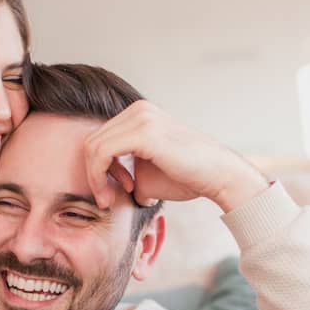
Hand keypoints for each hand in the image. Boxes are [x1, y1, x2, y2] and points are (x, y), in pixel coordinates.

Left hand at [84, 100, 268, 212]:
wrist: (218, 176)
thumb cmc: (186, 177)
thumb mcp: (146, 171)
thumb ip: (123, 170)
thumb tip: (102, 184)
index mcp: (138, 114)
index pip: (100, 139)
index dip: (98, 169)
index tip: (114, 191)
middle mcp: (138, 109)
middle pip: (92, 141)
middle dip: (93, 174)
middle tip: (106, 199)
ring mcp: (141, 117)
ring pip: (92, 147)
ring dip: (95, 178)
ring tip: (109, 199)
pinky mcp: (143, 132)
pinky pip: (102, 153)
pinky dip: (100, 176)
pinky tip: (118, 192)